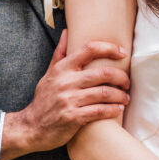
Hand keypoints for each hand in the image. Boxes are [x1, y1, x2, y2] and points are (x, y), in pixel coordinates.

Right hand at [0, 30, 129, 159]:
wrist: (31, 127)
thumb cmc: (43, 99)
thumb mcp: (49, 74)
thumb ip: (60, 53)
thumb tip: (67, 31)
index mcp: (62, 69)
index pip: (89, 49)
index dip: (109, 48)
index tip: (122, 52)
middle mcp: (66, 82)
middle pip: (103, 73)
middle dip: (121, 77)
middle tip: (127, 82)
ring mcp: (69, 100)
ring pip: (104, 93)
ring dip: (120, 95)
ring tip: (125, 98)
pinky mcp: (73, 117)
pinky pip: (99, 111)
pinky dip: (112, 110)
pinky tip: (118, 109)